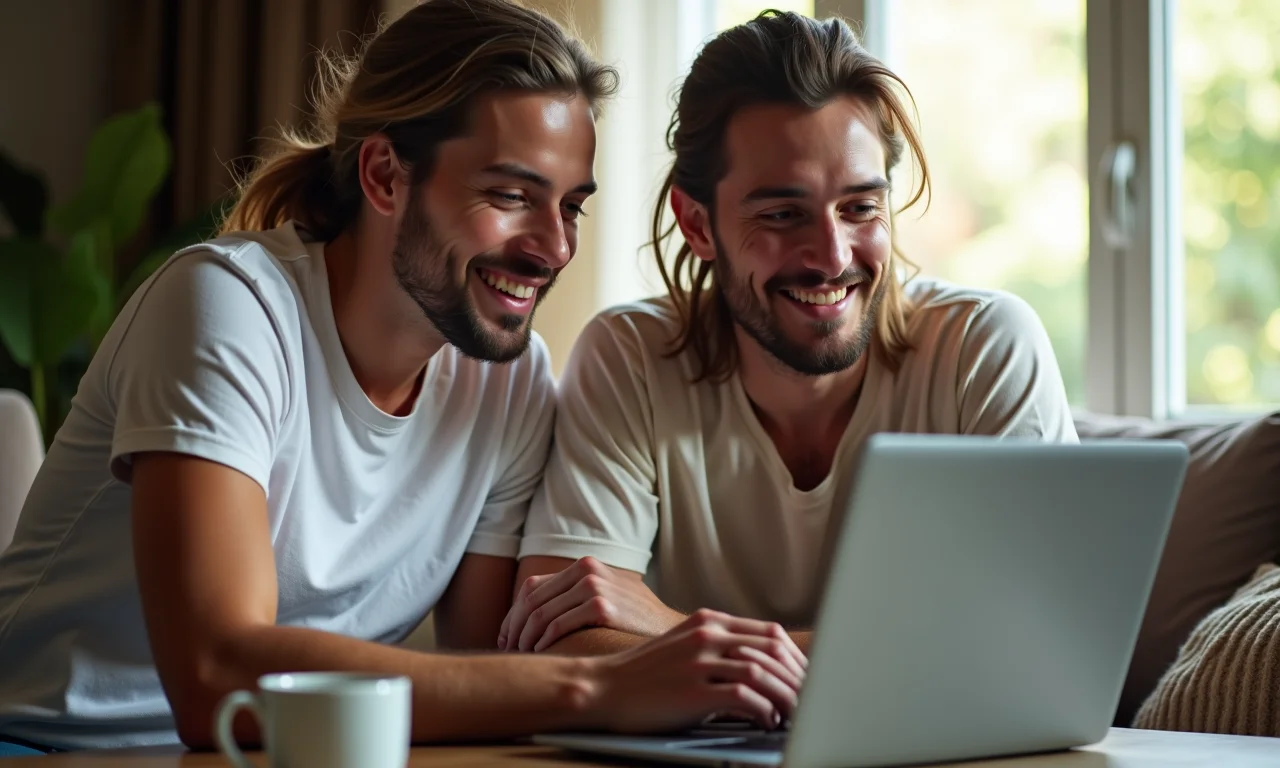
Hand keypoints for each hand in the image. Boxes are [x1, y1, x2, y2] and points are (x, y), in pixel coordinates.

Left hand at [499, 557, 683, 651]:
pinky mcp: (602, 607)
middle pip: (531, 600)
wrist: (672, 630)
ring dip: (524, 640)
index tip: (506, 637)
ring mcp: (595, 587)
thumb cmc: (638, 620)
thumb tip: (536, 613)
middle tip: (508, 651)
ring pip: (539, 614)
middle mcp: (587, 570)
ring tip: (522, 657)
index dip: (513, 614)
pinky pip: (556, 626)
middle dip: (514, 629)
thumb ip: (577, 595)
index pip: (532, 587)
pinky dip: (542, 643)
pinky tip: (541, 656)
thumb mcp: (609, 594)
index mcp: (585, 565)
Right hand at [581, 609, 808, 731]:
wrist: (601, 688)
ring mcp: (699, 661)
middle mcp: (706, 635)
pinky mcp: (693, 690)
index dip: (794, 657)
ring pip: (764, 672)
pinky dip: (763, 710)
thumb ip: (717, 647)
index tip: (805, 678)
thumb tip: (760, 666)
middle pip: (773, 650)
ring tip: (794, 714)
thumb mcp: (682, 646)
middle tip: (810, 699)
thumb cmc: (642, 675)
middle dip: (798, 678)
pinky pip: (745, 697)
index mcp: (708, 621)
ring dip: (786, 696)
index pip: (770, 632)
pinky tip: (765, 721)